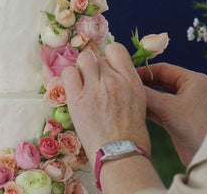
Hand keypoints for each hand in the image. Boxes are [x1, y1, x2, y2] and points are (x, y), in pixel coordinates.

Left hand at [61, 42, 149, 167]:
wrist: (120, 156)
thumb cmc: (132, 134)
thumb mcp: (138, 101)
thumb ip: (124, 83)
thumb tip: (110, 72)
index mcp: (132, 80)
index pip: (116, 49)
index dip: (108, 56)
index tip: (106, 68)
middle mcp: (113, 80)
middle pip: (96, 56)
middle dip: (94, 66)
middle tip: (93, 81)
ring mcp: (94, 89)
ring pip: (82, 60)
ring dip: (81, 69)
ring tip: (83, 84)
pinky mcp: (77, 99)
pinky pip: (68, 73)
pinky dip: (70, 77)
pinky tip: (75, 89)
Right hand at [137, 62, 206, 166]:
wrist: (205, 156)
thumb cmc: (192, 126)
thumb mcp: (166, 106)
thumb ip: (146, 93)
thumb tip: (127, 84)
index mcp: (192, 79)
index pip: (163, 68)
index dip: (144, 71)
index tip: (128, 74)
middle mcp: (188, 88)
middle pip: (159, 80)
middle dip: (143, 84)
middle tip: (125, 85)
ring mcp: (183, 103)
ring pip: (158, 94)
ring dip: (144, 96)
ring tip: (127, 96)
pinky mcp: (177, 117)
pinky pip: (159, 107)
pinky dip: (148, 107)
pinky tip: (134, 108)